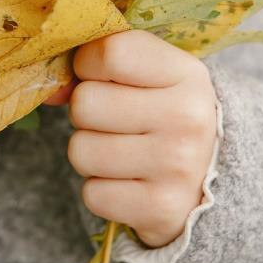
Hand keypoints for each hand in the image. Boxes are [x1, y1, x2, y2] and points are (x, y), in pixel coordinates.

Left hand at [47, 31, 217, 247]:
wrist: (211, 181)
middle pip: (85, 104)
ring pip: (81, 150)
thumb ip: (96, 67)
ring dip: (91, 153)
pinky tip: (129, 182)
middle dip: (87, 114)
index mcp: (187, 73)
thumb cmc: (165, 114)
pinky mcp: (162, 209)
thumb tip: (50, 91)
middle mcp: (187, 117)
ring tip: (122, 152)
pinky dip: (101, 190)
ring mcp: (177, 166)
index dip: (89, 64)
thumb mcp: (150, 77)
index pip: (110, 52)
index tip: (102, 76)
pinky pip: (92, 194)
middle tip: (114, 121)